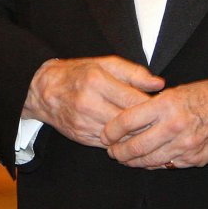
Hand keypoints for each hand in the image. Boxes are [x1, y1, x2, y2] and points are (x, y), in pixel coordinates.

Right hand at [22, 56, 163, 147]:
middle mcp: (89, 103)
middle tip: (160, 121)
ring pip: (121, 137)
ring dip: (136, 135)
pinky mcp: (81, 136)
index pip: (135, 100)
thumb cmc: (79, 73)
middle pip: (130, 122)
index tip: (163, 107)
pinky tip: (129, 136)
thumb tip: (159, 84)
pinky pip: (109, 144)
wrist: (44, 90)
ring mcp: (84, 122)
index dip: (153, 106)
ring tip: (147, 129)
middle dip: (148, 123)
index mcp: (97, 81)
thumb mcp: (105, 64)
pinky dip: (122, 142)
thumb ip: (134, 72)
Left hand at [101, 79, 207, 169]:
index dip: (111, 130)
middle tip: (111, 151)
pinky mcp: (193, 159)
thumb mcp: (175, 92)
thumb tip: (127, 118)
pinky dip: (152, 164)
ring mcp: (184, 145)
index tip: (105, 134)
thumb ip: (151, 105)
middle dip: (118, 151)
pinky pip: (165, 165)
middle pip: (135, 146)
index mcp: (166, 105)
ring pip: (148, 160)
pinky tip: (146, 161)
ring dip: (132, 161)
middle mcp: (173, 126)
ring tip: (124, 158)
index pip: (127, 121)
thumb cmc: (204, 96)